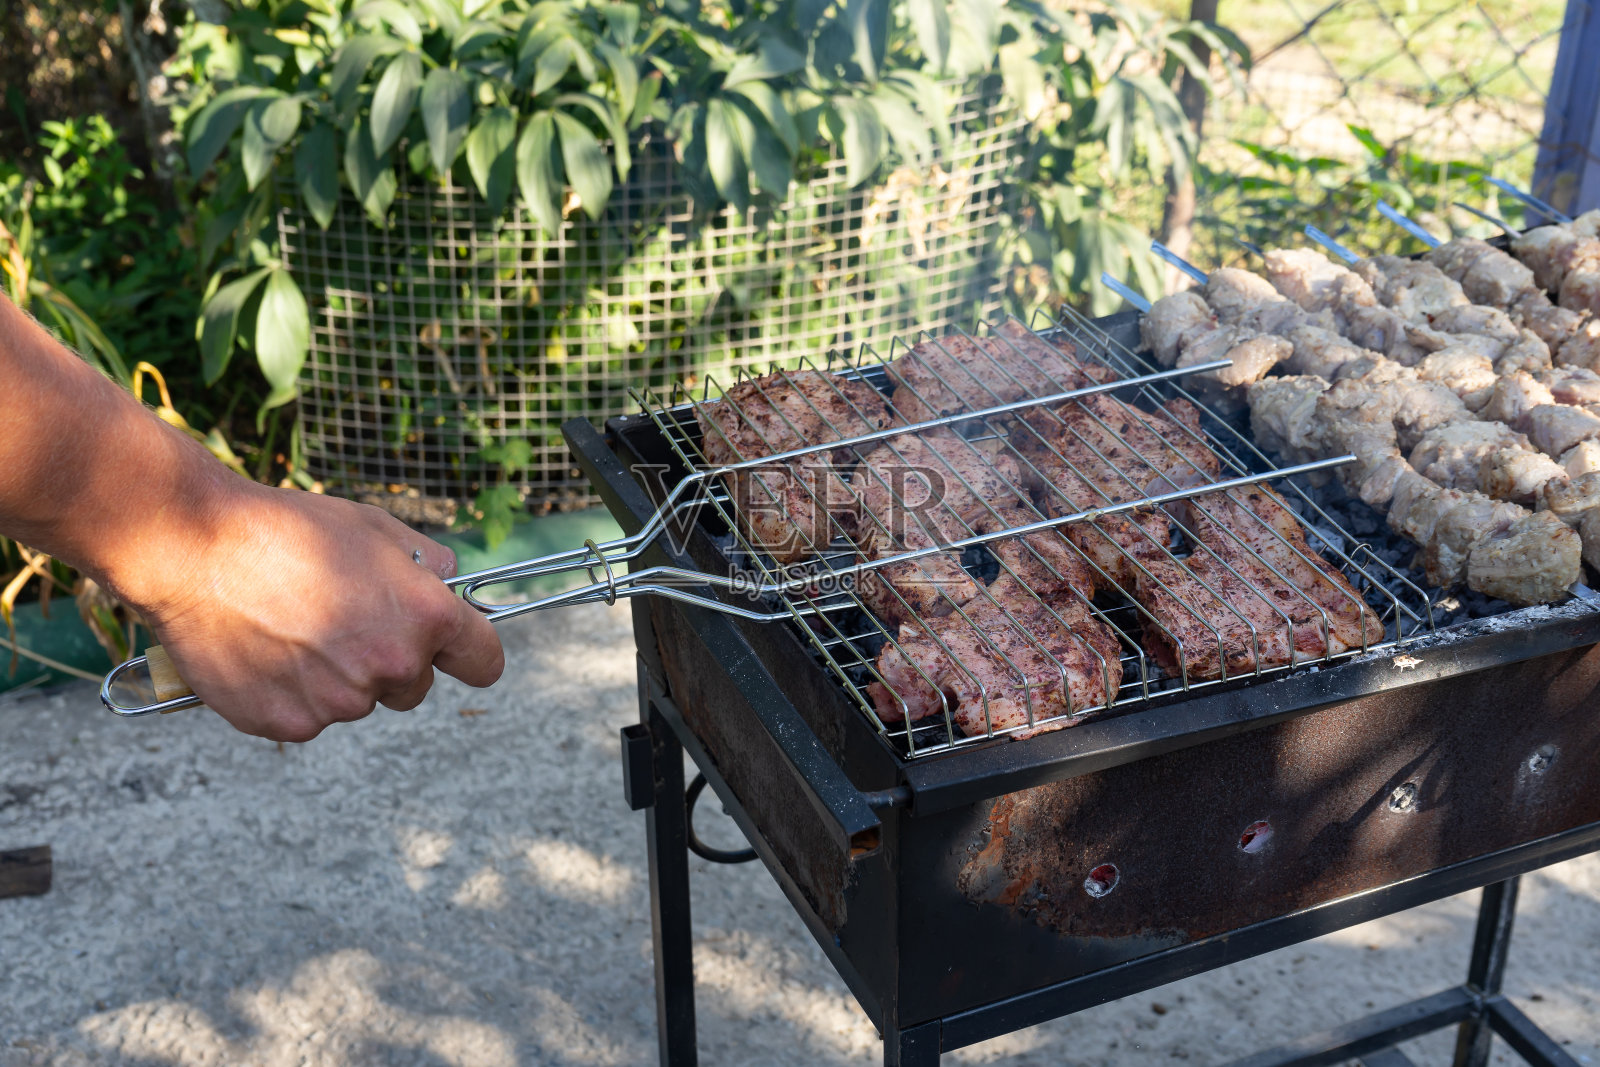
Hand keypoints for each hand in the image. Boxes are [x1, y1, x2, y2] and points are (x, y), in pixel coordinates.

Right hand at [119, 481, 503, 741]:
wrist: (195, 549)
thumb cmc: (286, 530)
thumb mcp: (375, 527)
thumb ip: (426, 562)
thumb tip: (451, 582)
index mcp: (425, 618)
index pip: (483, 661)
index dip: (470, 652)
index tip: (458, 651)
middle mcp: (391, 666)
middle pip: (414, 686)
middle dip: (391, 660)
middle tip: (342, 620)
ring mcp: (339, 701)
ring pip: (357, 700)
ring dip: (337, 676)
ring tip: (291, 627)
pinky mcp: (290, 723)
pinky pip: (309, 716)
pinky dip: (293, 693)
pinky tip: (266, 652)